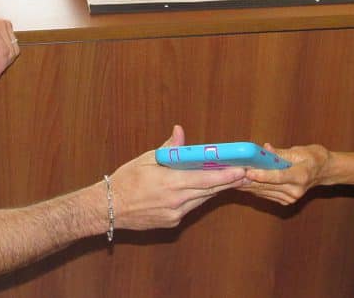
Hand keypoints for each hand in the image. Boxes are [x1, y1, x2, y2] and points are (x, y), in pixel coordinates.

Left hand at [0, 8, 19, 78]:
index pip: (3, 51)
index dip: (1, 65)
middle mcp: (1, 24)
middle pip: (11, 50)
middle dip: (3, 64)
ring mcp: (4, 23)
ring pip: (13, 47)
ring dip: (5, 59)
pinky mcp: (6, 24)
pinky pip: (12, 42)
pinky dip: (6, 51)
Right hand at [108, 125, 245, 230]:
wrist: (109, 208)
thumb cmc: (126, 180)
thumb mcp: (146, 160)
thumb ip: (169, 149)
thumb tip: (180, 131)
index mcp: (170, 183)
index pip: (205, 179)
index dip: (226, 176)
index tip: (242, 170)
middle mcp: (175, 201)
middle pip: (209, 191)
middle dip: (228, 182)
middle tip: (245, 173)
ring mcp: (175, 214)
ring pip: (202, 200)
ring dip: (215, 190)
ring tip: (231, 179)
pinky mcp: (172, 222)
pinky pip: (191, 207)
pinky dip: (198, 197)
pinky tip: (204, 190)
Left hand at [239, 143, 328, 204]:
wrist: (325, 171)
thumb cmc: (312, 157)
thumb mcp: (299, 151)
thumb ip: (280, 153)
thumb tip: (265, 149)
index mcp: (301, 176)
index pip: (278, 176)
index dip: (262, 175)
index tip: (248, 171)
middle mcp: (295, 190)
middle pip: (267, 185)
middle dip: (248, 179)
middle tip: (232, 172)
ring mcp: (291, 198)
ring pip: (264, 191)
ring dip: (247, 185)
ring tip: (232, 176)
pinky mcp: (285, 201)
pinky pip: (266, 194)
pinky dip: (254, 188)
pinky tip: (241, 182)